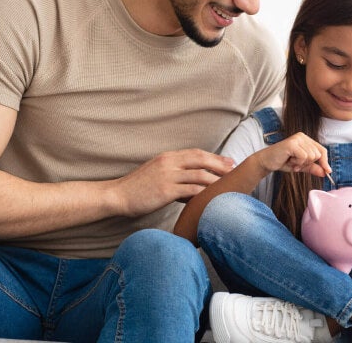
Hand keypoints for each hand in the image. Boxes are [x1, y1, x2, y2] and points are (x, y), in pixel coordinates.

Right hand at [113, 149, 234, 216]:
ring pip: (199, 175)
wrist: (117, 196)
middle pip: (201, 160)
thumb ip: (174, 176)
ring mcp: (167, 176)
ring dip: (216, 180)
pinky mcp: (166, 190)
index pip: (195, 153)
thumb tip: (193, 187)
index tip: (227, 162)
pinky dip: (204, 193)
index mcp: (167, 157)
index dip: (213, 157)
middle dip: (220, 164)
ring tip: (228, 186)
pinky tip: (213, 198)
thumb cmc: (136, 189)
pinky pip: (191, 190)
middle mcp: (169, 162)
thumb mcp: (156, 175)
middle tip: (234, 170)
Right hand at [254, 132, 330, 177]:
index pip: (322, 150)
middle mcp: (302, 136)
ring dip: (301, 163)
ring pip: (311, 156)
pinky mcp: (292, 143)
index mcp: (306, 139)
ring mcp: (297, 139)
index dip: (325, 161)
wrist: (267, 162)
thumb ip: (313, 167)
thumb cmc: (283, 161)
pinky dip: (297, 162)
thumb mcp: (301, 166)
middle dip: (308, 164)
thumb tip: (325, 172)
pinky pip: (304, 157)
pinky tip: (289, 160)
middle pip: (317, 154)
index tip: (328, 171)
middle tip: (296, 164)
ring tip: (291, 161)